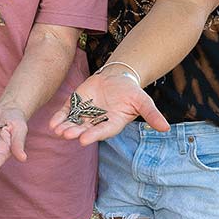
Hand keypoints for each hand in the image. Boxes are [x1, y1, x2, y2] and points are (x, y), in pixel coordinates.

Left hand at [49, 73, 169, 145]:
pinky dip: (58, 118)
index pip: (101, 131)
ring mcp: (85, 115)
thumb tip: (167, 128)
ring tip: (57, 130)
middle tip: (66, 135)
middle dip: (75, 132)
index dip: (93, 135)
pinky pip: (65, 113)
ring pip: (73, 123)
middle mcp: (96, 122)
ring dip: (65, 127)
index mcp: (112, 124)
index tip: (83, 140)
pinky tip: (51, 123)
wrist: (117, 78)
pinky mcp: (75, 105)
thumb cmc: (131, 92)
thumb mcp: (143, 101)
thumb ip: (151, 114)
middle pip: (84, 129)